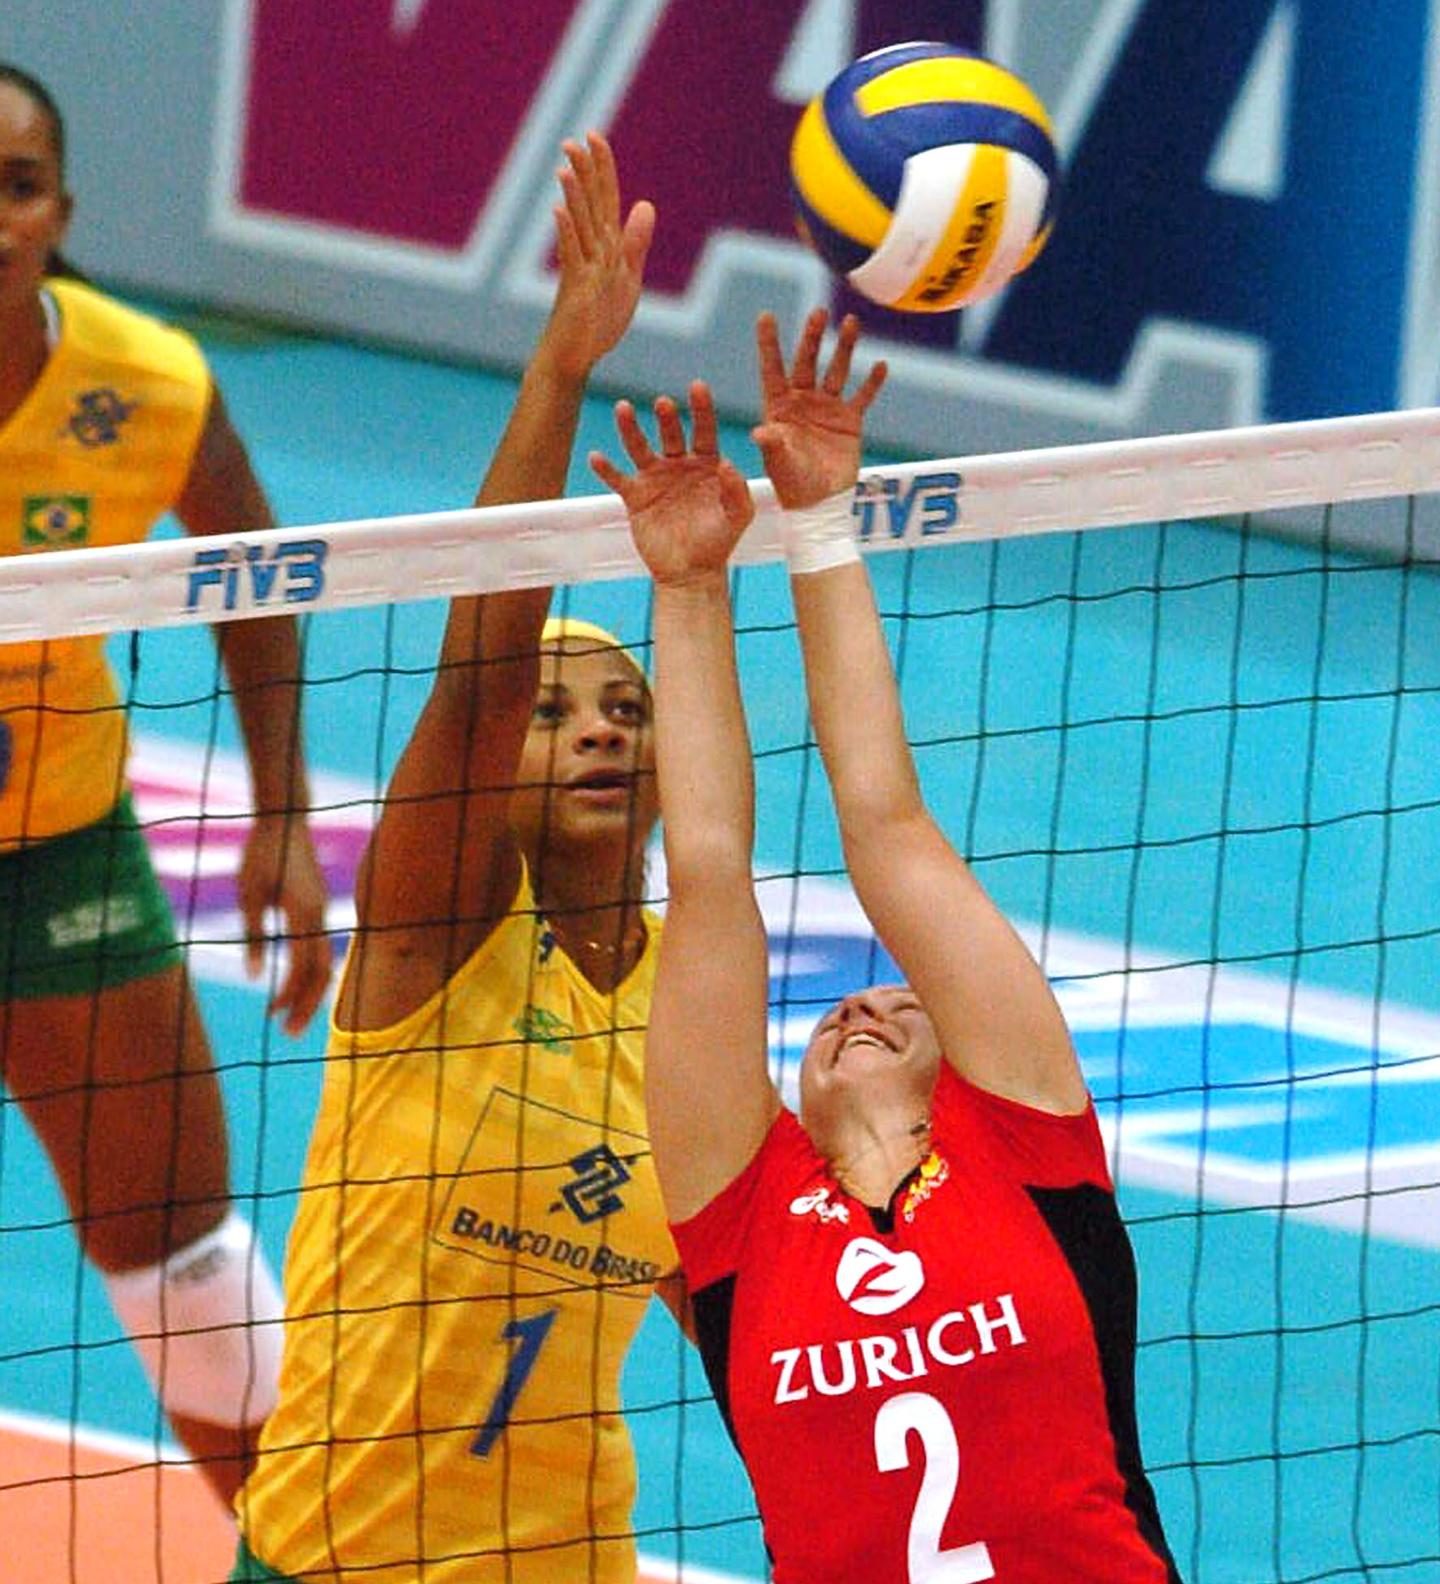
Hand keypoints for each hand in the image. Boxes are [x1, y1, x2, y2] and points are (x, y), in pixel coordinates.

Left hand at [236, 811, 330, 1035]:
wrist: (284, 819)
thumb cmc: (260, 853)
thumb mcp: (248, 894)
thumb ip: (253, 936)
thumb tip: (255, 977)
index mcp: (303, 914)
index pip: (304, 967)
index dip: (291, 996)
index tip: (273, 1019)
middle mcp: (319, 915)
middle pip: (321, 972)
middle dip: (306, 1005)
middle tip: (287, 1034)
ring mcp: (321, 911)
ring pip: (323, 962)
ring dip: (306, 991)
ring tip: (282, 1014)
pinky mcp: (316, 907)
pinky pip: (319, 947)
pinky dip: (307, 970)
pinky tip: (290, 981)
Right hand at [540, 131, 654, 380]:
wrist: (574, 356)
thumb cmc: (597, 321)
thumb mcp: (626, 278)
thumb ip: (635, 243)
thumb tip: (645, 204)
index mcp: (607, 248)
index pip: (606, 200)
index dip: (602, 169)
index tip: (594, 137)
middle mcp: (593, 252)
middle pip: (591, 206)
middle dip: (584, 173)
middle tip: (571, 140)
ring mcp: (583, 269)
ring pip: (580, 226)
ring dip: (573, 196)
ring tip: (565, 166)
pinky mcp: (577, 290)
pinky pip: (572, 257)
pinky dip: (566, 234)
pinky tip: (559, 212)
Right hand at [590, 381, 754, 584]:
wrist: (691, 572)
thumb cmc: (718, 543)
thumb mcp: (738, 517)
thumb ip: (737, 490)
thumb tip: (727, 464)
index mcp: (707, 464)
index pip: (705, 430)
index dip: (702, 409)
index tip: (698, 386)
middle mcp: (679, 465)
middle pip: (671, 434)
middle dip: (667, 418)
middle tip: (663, 403)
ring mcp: (655, 478)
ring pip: (640, 447)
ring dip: (631, 429)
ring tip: (623, 408)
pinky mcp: (635, 497)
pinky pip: (618, 479)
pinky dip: (606, 469)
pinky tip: (596, 457)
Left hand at [752, 309, 886, 508]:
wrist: (820, 505)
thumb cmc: (792, 486)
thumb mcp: (780, 464)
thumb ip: (773, 445)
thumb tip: (760, 432)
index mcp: (778, 408)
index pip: (772, 369)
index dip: (769, 343)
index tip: (766, 315)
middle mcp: (802, 402)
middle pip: (806, 362)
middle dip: (812, 338)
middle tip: (818, 312)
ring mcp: (827, 409)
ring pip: (836, 370)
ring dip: (845, 347)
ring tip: (851, 322)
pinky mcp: (850, 421)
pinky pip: (863, 397)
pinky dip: (872, 383)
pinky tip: (881, 366)